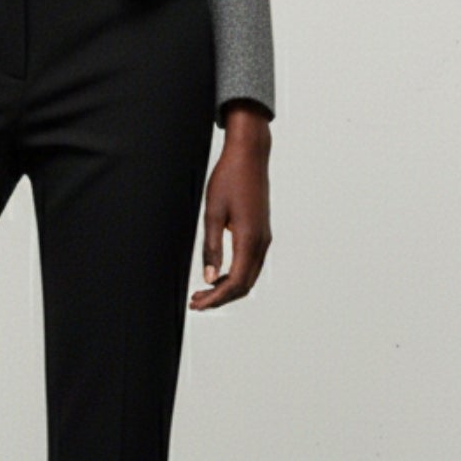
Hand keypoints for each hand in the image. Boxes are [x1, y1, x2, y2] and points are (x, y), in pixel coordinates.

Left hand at [190, 102, 271, 309]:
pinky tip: (217, 274)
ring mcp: (264, 238)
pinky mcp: (261, 233)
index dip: (216, 298)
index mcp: (249, 239)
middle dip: (220, 298)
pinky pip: (251, 263)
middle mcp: (261, 242)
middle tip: (196, 301)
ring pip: (249, 276)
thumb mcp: (212, 213)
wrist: (249, 156)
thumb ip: (211, 247)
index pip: (235, 283)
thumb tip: (209, 278)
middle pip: (244, 285)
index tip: (196, 303)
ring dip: (227, 288)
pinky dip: (235, 275)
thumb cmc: (229, 179)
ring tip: (203, 290)